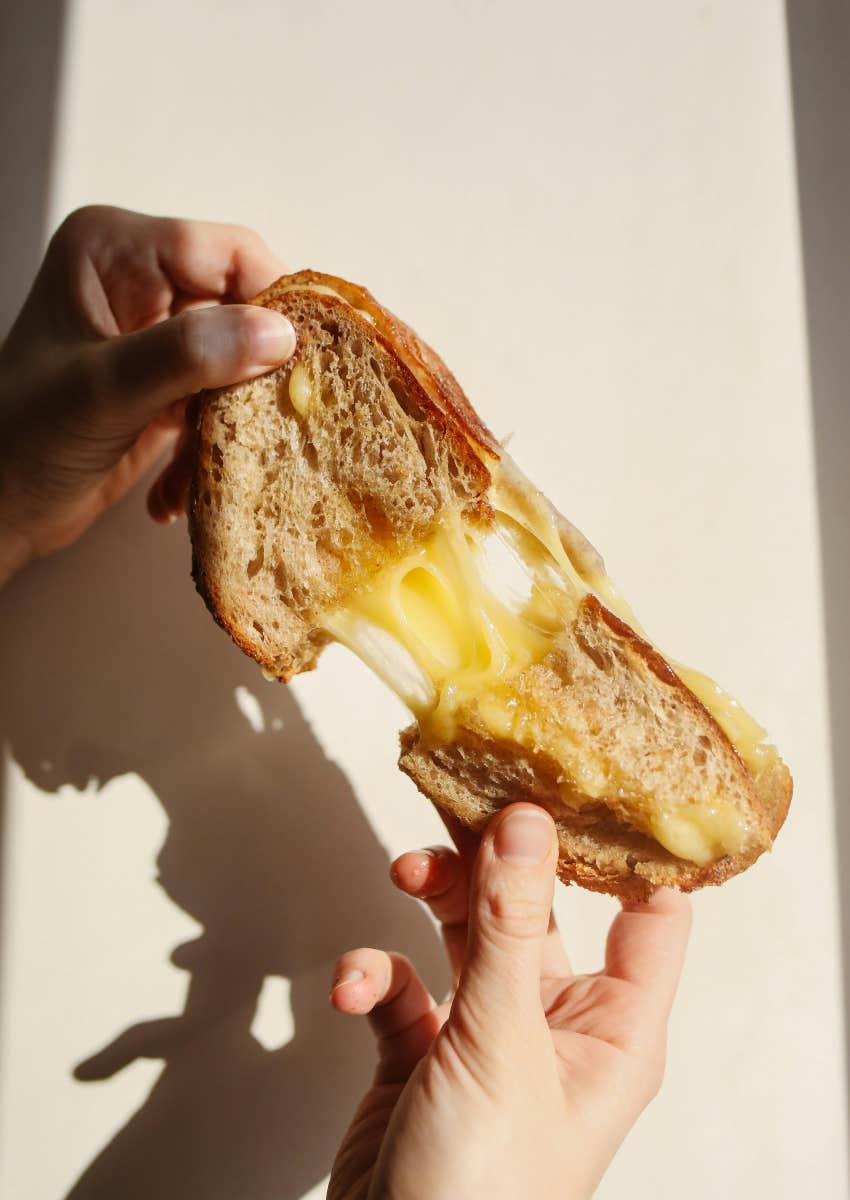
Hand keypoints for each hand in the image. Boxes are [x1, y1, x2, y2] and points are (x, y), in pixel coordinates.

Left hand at [0, 205, 294, 583]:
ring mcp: (156, 336)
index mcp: (115, 251)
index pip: (228, 253)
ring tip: (199, 472)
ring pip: (240, 367)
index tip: (300, 362)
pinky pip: (221, 406)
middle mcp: (141, 282)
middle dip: (251, 377)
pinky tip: (172, 492)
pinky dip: (206, 452)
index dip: (273, 300)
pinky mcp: (169, 385)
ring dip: (227, 427)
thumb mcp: (102, 391)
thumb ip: (186, 354)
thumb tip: (278, 333)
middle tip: (262, 428)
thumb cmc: (20, 441)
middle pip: (244, 309)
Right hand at [329, 803, 690, 1199]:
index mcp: (613, 1030)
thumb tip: (526, 826)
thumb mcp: (501, 1046)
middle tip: (467, 803)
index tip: (588, 778)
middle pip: (539, 906)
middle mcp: (555, 1024)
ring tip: (404, 874)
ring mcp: (487, 1033)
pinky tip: (356, 986)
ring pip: (465, 929)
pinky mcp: (422, 1046)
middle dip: (498, 857)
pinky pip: (402, 980)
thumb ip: (507, 929)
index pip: (650, 915)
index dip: (627, 847)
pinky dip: (374, 972)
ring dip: (431, 896)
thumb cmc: (482, 1195)